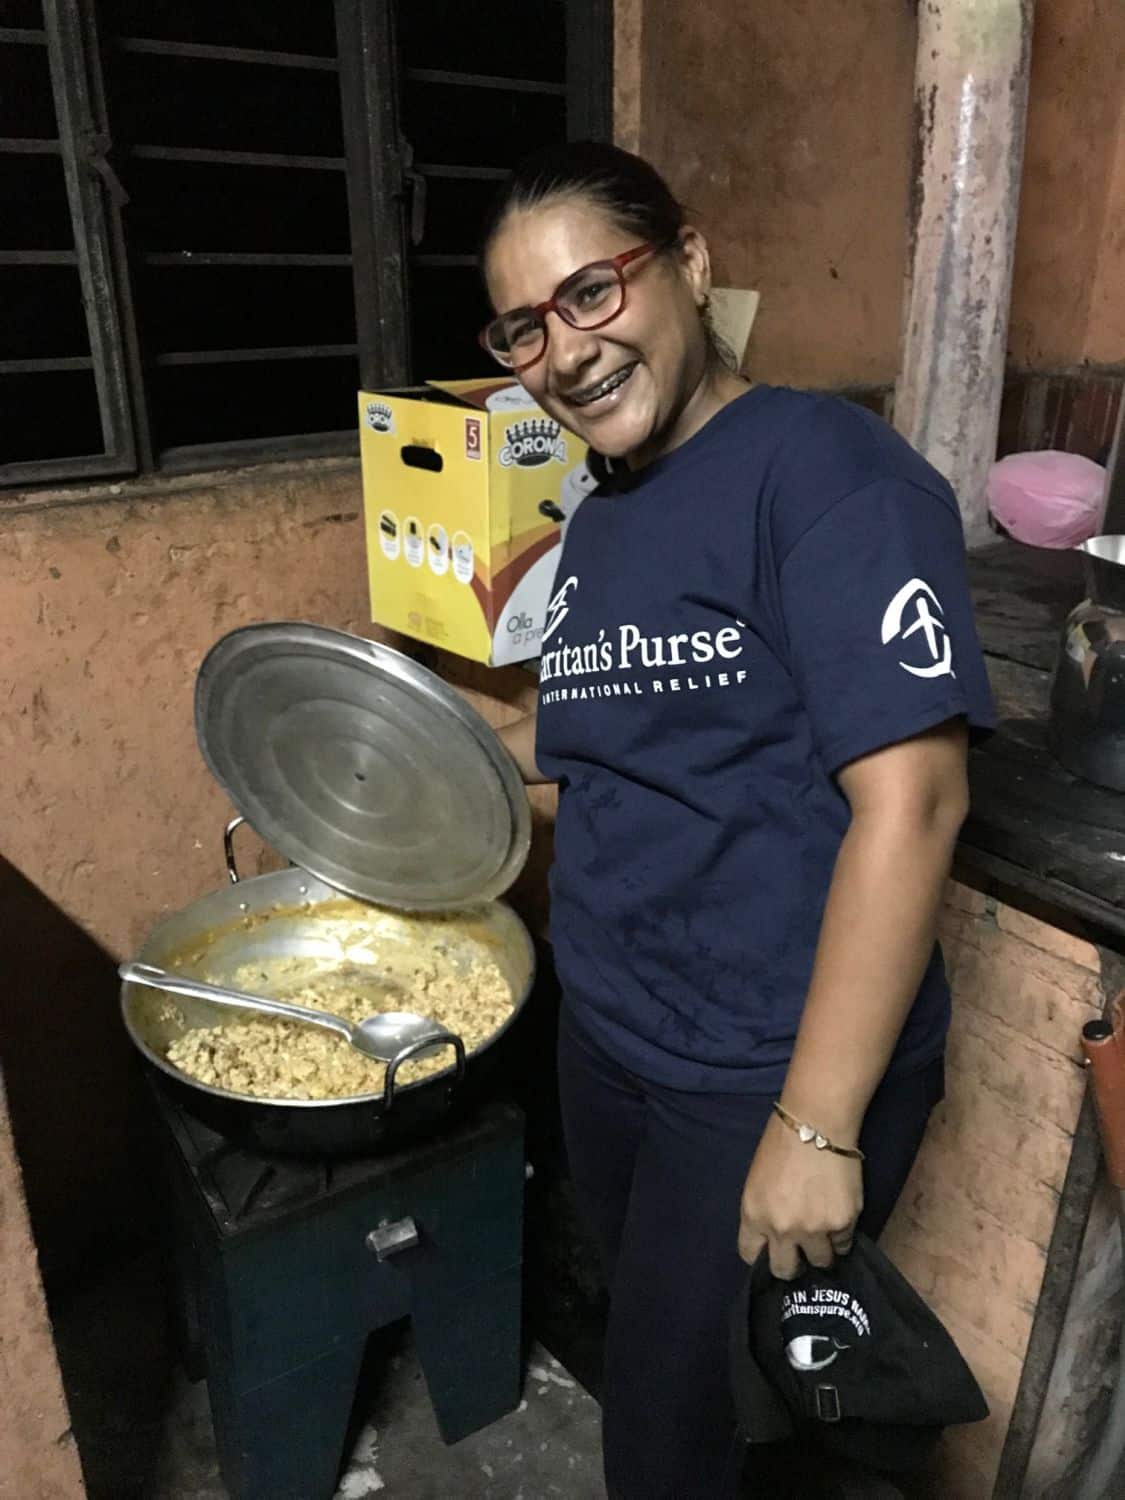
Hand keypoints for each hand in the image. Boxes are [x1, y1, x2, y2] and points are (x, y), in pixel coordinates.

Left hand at [738, 1111, 862, 1277]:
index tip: (772, 1250)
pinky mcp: (842, 1224)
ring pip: (820, 1262)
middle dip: (793, 1264)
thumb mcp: (757, 1181)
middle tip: (801, 1251)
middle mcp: (781, 1228)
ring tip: (824, 1231)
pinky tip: (839, 1215)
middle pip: (785, 1270)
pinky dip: (842, 1235)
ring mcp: (813, 1229)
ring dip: (821, 1250)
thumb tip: (773, 1236)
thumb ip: (762, 1212)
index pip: (750, 1255)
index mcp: (753, 1215)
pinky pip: (844, 1244)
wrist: (817, 1122)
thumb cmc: (782, 1143)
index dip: (763, 1254)